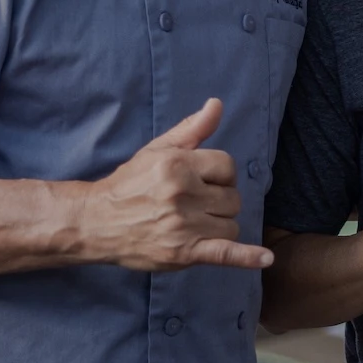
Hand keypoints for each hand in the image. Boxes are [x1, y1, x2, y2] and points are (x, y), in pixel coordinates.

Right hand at [72, 99, 271, 271]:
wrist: (97, 222)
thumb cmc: (130, 184)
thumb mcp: (157, 150)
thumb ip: (191, 129)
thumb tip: (217, 104)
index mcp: (178, 165)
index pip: (227, 167)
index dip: (220, 175)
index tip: (204, 182)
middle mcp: (183, 194)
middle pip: (232, 197)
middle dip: (219, 200)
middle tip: (194, 205)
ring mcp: (184, 225)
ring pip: (231, 224)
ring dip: (220, 225)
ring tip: (195, 224)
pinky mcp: (183, 253)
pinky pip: (225, 253)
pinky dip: (247, 257)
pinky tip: (266, 257)